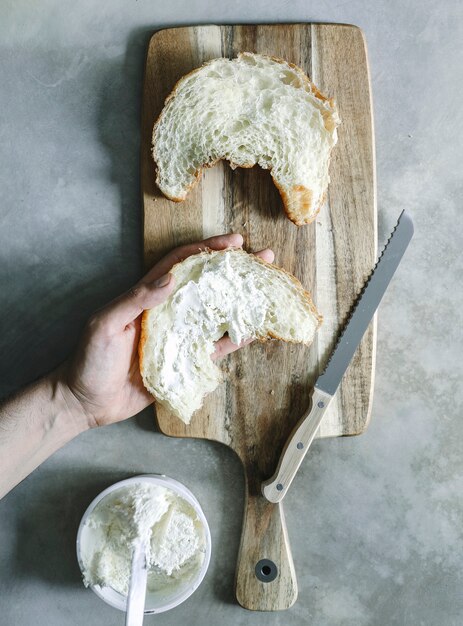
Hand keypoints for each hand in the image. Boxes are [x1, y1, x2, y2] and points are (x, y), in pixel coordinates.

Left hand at [58, 234, 273, 427]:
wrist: (87, 401)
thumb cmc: (90, 359)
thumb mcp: (106, 324)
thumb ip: (136, 300)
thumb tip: (170, 278)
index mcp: (147, 295)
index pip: (181, 264)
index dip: (206, 249)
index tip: (233, 242)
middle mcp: (167, 311)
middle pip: (205, 283)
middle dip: (233, 269)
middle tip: (262, 258)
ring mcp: (178, 335)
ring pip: (215, 312)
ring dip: (240, 300)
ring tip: (266, 289)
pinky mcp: (184, 361)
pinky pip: (214, 347)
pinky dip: (234, 339)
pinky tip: (254, 330)